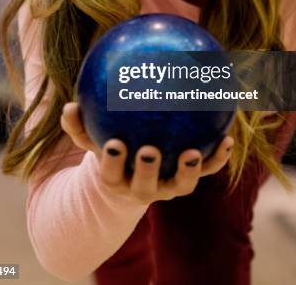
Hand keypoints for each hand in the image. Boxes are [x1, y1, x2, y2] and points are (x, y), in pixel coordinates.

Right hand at [60, 101, 233, 203]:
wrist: (130, 174)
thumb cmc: (109, 146)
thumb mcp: (91, 138)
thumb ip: (78, 125)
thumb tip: (68, 106)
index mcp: (115, 180)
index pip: (110, 175)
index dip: (112, 163)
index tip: (113, 144)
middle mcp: (142, 188)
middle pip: (144, 186)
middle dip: (146, 171)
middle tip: (148, 150)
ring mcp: (168, 187)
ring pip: (180, 185)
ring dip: (188, 171)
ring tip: (193, 152)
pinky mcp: (188, 179)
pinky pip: (206, 170)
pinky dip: (217, 158)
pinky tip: (227, 139)